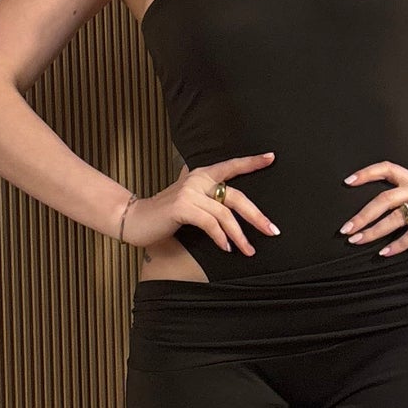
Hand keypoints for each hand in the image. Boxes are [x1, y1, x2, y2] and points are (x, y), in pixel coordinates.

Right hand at [124, 153, 278, 258]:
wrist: (135, 219)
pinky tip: (226, 248)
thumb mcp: (188, 200)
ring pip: (224, 214)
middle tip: (273, 231)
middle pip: (236, 196)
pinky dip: (220, 237)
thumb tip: (228, 205)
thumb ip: (205, 196)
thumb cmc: (164, 214)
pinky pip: (210, 223)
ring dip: (239, 236)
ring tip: (249, 250)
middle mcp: (197, 179)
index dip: (251, 162)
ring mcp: (189, 192)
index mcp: (202, 175)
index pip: (231, 166)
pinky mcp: (181, 207)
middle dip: (256, 216)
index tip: (272, 158)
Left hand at [339, 162, 407, 255]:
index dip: (366, 173)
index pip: (387, 168)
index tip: (347, 182)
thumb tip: (403, 171)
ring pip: (396, 217)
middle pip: (385, 198)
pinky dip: (399, 244)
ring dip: (374, 231)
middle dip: (362, 215)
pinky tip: (386, 252)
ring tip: (358, 241)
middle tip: (346, 228)